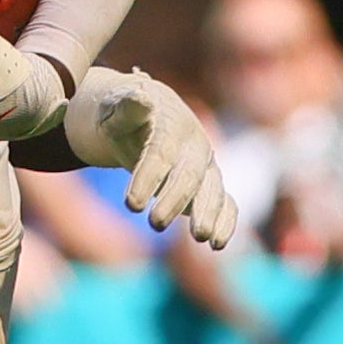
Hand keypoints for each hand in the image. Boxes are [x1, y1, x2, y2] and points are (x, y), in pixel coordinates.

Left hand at [61, 65, 237, 247]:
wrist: (145, 115)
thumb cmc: (124, 115)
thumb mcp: (116, 108)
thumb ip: (126, 107)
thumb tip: (141, 99)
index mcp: (170, 124)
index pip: (160, 153)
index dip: (147, 178)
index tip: (130, 205)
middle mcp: (194, 145)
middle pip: (188, 175)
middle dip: (174, 200)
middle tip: (155, 224)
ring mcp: (205, 165)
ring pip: (212, 190)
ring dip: (207, 214)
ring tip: (200, 238)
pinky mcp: (209, 184)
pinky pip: (226, 203)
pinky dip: (227, 222)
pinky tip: (218, 245)